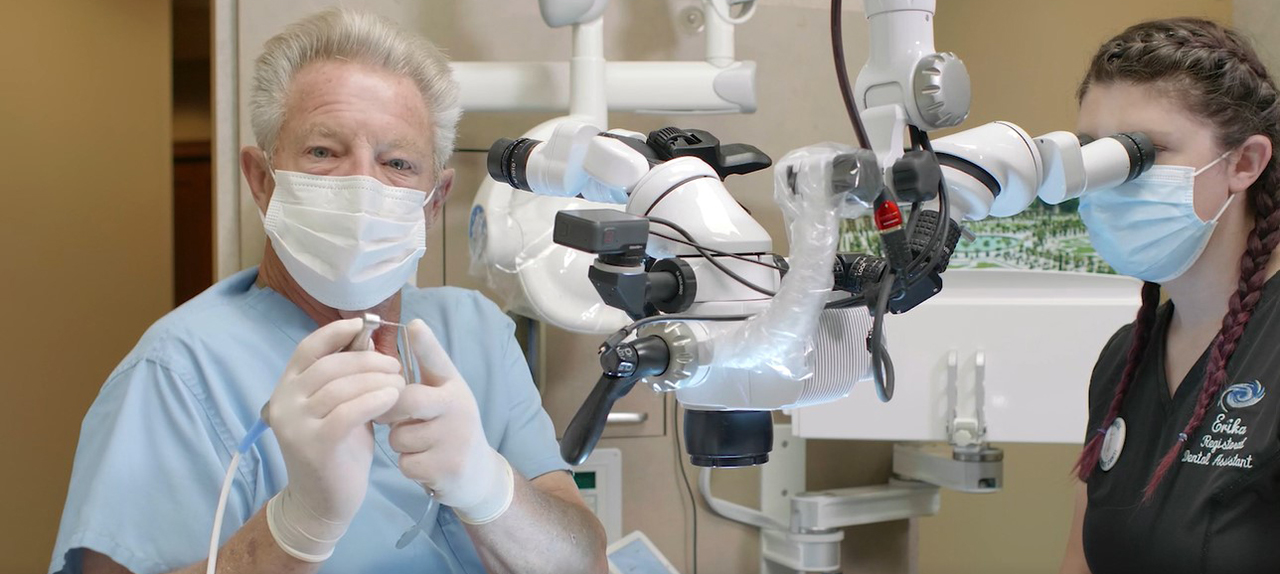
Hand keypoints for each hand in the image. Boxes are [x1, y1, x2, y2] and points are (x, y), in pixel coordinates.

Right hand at [265, 317, 405, 560]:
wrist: (323, 502)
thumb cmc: (337, 450)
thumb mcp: (340, 407)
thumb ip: (347, 379)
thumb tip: (367, 339)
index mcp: (287, 388)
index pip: (307, 348)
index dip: (335, 332)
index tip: (363, 325)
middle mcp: (285, 403)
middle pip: (329, 365)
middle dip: (367, 360)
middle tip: (396, 366)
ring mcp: (296, 424)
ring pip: (340, 387)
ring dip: (376, 380)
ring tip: (400, 384)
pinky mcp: (314, 445)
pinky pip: (348, 412)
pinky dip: (373, 400)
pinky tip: (392, 398)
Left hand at [388, 319, 514, 523]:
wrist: (478, 473)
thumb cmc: (449, 426)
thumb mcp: (443, 396)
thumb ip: (422, 372)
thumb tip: (404, 334)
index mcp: (454, 386)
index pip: (438, 361)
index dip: (425, 343)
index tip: (415, 325)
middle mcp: (459, 408)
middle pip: (407, 400)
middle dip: (389, 411)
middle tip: (389, 417)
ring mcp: (456, 439)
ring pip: (399, 437)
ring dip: (400, 444)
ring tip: (418, 444)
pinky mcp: (448, 467)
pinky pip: (406, 463)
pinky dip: (409, 466)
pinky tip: (425, 463)